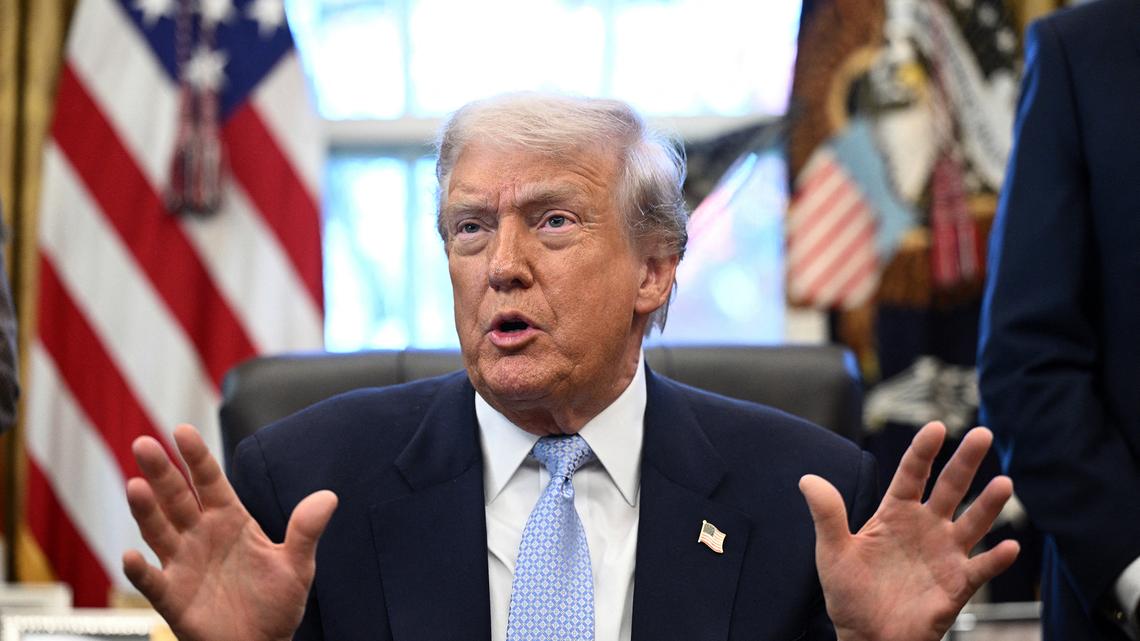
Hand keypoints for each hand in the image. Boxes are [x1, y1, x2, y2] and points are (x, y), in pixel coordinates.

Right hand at [123, 424, 337, 640]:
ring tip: (136, 487)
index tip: (183, 431)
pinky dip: (140, 571)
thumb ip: (306, 531)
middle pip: (177, 498)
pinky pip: (152, 582)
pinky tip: (130, 556)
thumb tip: (329, 497)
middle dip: (161, 472)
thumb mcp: (297, 566)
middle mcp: (201, 536)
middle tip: (145, 444)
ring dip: (146, 511)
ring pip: (159, 531)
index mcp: (230, 520)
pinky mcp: (172, 597)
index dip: (197, 458)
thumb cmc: (276, 604)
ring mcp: (183, 564)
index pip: (211, 482)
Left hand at [799, 421, 1019, 640]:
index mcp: (895, 514)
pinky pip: (981, 569)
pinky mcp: (957, 585)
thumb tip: (807, 479)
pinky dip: (996, 560)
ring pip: (973, 522)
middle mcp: (925, 527)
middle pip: (949, 487)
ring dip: (989, 504)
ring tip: (1004, 483)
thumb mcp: (832, 552)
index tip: (935, 427)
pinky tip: (1009, 547)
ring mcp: (945, 554)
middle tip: (982, 433)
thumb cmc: (849, 594)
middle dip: (966, 461)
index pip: (911, 474)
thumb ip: (827, 515)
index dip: (923, 450)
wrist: (868, 637)